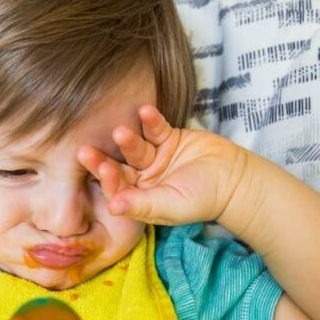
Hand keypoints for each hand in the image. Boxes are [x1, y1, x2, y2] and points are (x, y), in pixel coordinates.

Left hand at [77, 104, 248, 225]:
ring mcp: (155, 158)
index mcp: (140, 199)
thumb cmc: (203, 199)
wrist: (234, 180)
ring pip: (135, 148)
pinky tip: (145, 111)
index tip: (103, 172)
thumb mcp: (170, 206)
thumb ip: (142, 205)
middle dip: (103, 161)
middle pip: (118, 168)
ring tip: (121, 132)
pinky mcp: (168, 138)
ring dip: (128, 140)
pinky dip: (150, 120)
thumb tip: (112, 208)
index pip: (117, 190)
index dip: (109, 182)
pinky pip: (155, 128)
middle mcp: (143, 179)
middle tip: (85, 151)